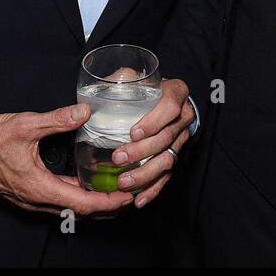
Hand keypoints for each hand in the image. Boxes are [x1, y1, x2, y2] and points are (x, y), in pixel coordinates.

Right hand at [0, 104, 133, 216]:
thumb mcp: (25, 125)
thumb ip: (57, 119)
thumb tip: (84, 112)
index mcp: (39, 187)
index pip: (81, 203)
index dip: (107, 202)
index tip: (127, 197)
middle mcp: (36, 199)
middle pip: (79, 211)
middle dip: (106, 206)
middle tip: (129, 194)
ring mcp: (30, 199)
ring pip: (68, 209)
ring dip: (92, 203)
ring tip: (113, 192)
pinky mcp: (27, 194)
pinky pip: (57, 202)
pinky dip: (76, 198)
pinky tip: (85, 185)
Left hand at [110, 78, 193, 208]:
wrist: (162, 97)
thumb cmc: (143, 87)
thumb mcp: (132, 76)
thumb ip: (117, 81)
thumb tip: (91, 101)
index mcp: (176, 93)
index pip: (170, 106)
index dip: (154, 121)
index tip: (133, 132)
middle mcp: (184, 116)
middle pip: (167, 137)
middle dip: (143, 151)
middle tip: (119, 158)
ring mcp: (181, 139)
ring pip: (168, 159)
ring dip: (146, 173)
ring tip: (124, 182)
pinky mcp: (175, 156)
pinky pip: (167, 175)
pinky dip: (153, 189)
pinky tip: (139, 199)